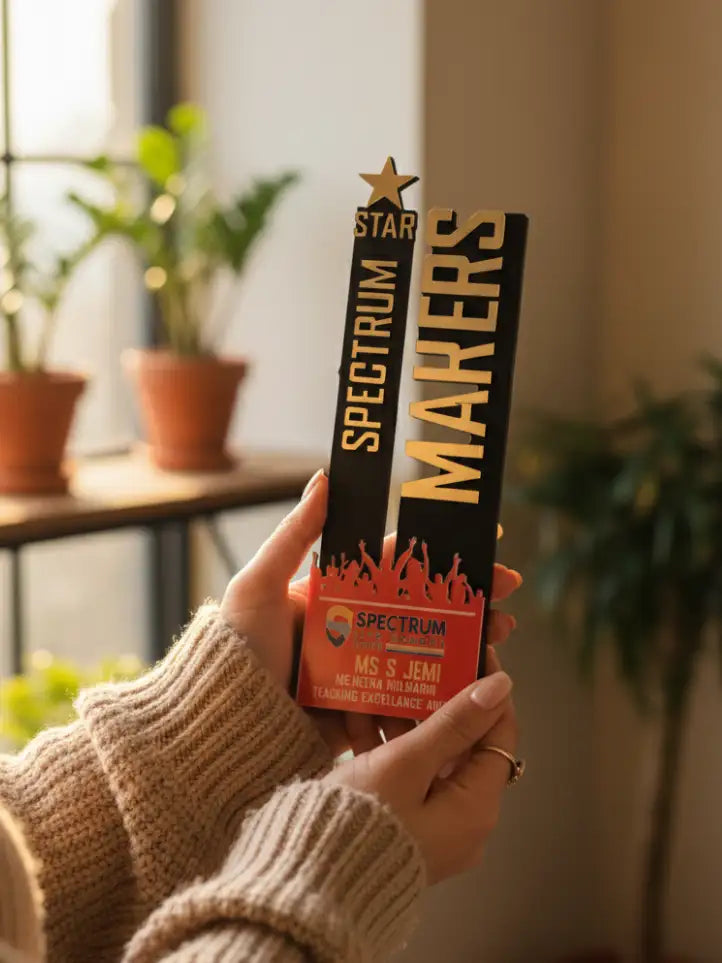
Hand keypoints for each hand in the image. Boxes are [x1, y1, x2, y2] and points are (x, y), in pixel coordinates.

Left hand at [221, 470, 521, 753]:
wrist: (221, 723)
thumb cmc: (237, 649)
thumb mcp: (260, 586)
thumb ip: (294, 536)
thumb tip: (324, 479)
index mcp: (334, 595)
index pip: (398, 569)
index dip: (441, 559)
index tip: (484, 551)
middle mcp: (352, 630)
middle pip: (421, 613)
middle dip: (467, 609)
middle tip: (506, 609)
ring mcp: (360, 672)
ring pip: (422, 655)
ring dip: (463, 651)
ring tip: (497, 648)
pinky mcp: (361, 710)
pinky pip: (405, 699)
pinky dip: (436, 697)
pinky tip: (468, 693)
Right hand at [325, 654, 517, 883]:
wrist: (306, 885)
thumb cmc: (362, 821)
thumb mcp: (407, 763)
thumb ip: (453, 723)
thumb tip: (501, 685)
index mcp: (475, 807)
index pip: (499, 734)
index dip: (488, 690)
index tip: (471, 650)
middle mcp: (461, 821)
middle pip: (461, 745)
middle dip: (437, 700)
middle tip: (419, 659)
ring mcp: (429, 827)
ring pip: (427, 757)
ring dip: (405, 719)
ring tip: (382, 677)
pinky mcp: (399, 827)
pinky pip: (402, 777)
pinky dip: (385, 747)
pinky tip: (357, 712)